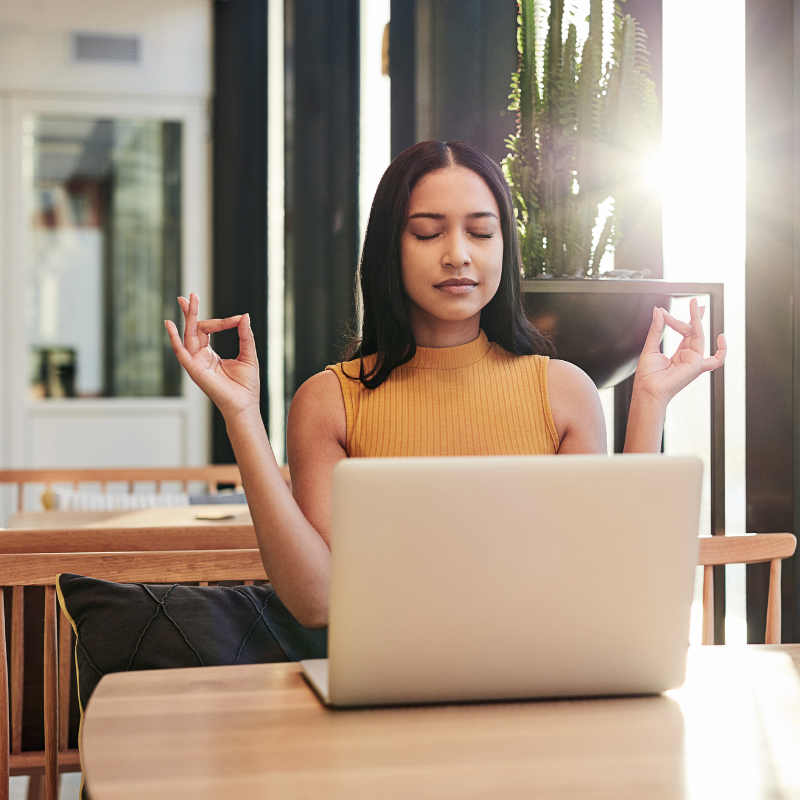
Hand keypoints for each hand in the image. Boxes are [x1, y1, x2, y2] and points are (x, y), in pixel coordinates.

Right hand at [165, 293, 259, 419]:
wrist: (245, 405)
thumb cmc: (246, 386)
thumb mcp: (248, 355)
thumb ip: (245, 335)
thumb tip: (244, 316)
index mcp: (209, 355)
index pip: (208, 330)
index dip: (222, 321)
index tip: (237, 319)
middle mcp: (199, 357)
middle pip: (193, 330)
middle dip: (191, 312)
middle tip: (191, 295)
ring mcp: (195, 363)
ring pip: (188, 335)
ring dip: (188, 318)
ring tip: (187, 300)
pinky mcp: (194, 370)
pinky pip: (181, 352)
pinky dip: (174, 339)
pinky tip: (170, 325)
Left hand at [633, 298, 726, 407]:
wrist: (647, 390)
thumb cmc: (647, 376)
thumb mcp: (650, 346)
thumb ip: (656, 328)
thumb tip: (658, 311)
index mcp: (678, 355)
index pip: (684, 332)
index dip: (676, 320)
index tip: (664, 312)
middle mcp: (688, 357)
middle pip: (694, 332)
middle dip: (694, 316)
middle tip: (694, 301)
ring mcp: (694, 361)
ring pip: (699, 336)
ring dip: (696, 320)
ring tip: (694, 306)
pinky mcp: (697, 366)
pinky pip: (717, 360)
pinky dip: (723, 350)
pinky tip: (721, 337)